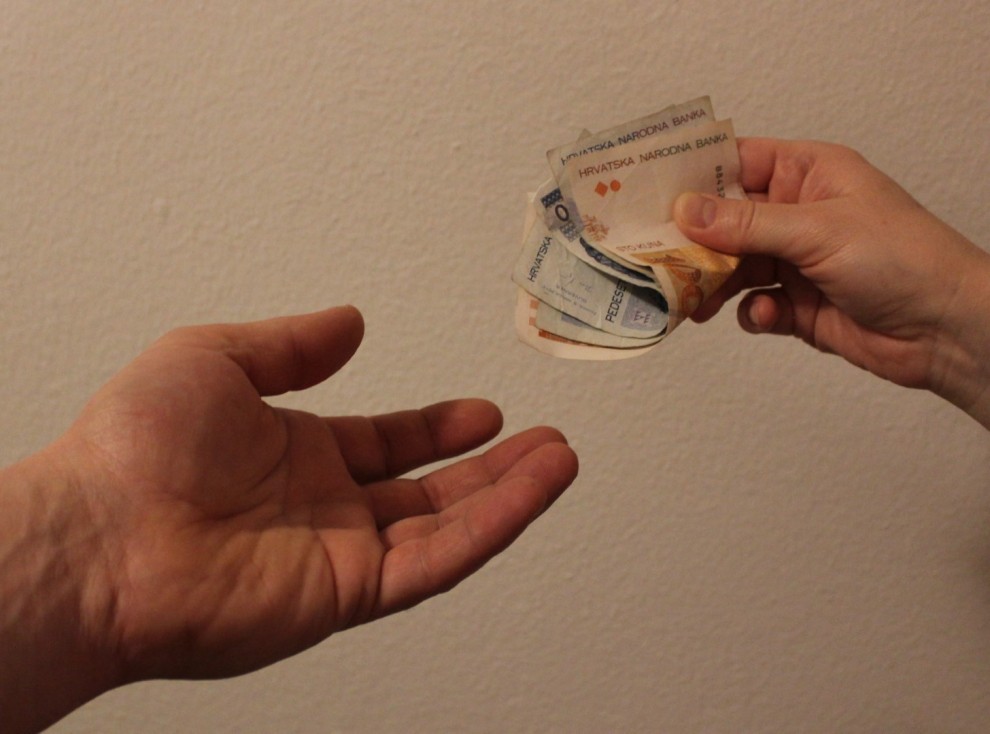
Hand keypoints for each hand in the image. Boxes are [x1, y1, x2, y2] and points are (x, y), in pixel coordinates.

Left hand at [1, 306, 577, 731]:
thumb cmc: (132, 446)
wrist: (97, 534)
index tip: (483, 413)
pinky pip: (437, 560)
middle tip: (544, 441)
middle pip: (430, 490)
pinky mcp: (350, 593)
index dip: (438, 429)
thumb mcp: (215, 356)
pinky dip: (492, 526)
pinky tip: (533, 489)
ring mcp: (341, 554)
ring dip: (509, 495)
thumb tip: (352, 322)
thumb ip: (291, 344)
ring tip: (560, 459)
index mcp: (296, 456)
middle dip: (492, 467)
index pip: (387, 444)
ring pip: (447, 526)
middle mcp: (325, 510)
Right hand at [673, 137, 989, 424]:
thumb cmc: (902, 258)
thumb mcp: (817, 229)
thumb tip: (685, 210)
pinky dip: (751, 313)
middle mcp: (798, 214)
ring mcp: (796, 261)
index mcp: (808, 174)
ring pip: (732, 267)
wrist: (944, 330)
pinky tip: (765, 317)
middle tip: (656, 256)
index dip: (696, 174)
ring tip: (693, 302)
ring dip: (713, 283)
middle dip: (693, 241)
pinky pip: (753, 305)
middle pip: (725, 221)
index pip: (739, 162)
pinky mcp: (797, 305)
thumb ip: (746, 224)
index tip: (651, 189)